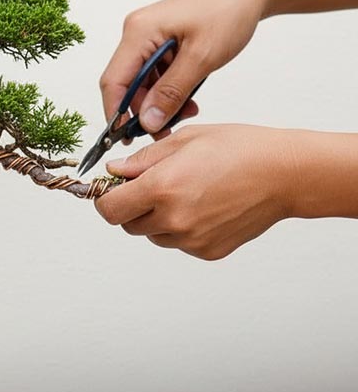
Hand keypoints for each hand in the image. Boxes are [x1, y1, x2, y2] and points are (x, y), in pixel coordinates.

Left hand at [94, 125, 299, 259]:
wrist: (285, 174)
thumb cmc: (239, 150)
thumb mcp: (184, 140)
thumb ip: (142, 160)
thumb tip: (114, 172)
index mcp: (162, 188)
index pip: (109, 209)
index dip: (106, 199)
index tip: (113, 190)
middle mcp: (173, 219)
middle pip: (128, 225)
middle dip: (132, 207)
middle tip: (154, 186)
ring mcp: (191, 240)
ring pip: (153, 235)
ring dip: (157, 219)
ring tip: (186, 193)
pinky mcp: (208, 251)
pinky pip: (179, 243)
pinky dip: (181, 229)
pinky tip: (204, 206)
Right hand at [100, 0, 272, 136]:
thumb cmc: (229, 11)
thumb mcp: (201, 58)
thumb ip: (171, 93)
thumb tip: (147, 122)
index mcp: (139, 32)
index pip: (113, 81)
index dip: (115, 113)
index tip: (126, 138)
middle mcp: (137, 33)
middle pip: (126, 84)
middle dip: (143, 111)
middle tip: (165, 131)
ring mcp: (148, 38)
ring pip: (142, 83)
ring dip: (159, 103)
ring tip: (186, 113)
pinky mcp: (161, 42)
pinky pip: (155, 74)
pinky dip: (168, 91)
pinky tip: (188, 99)